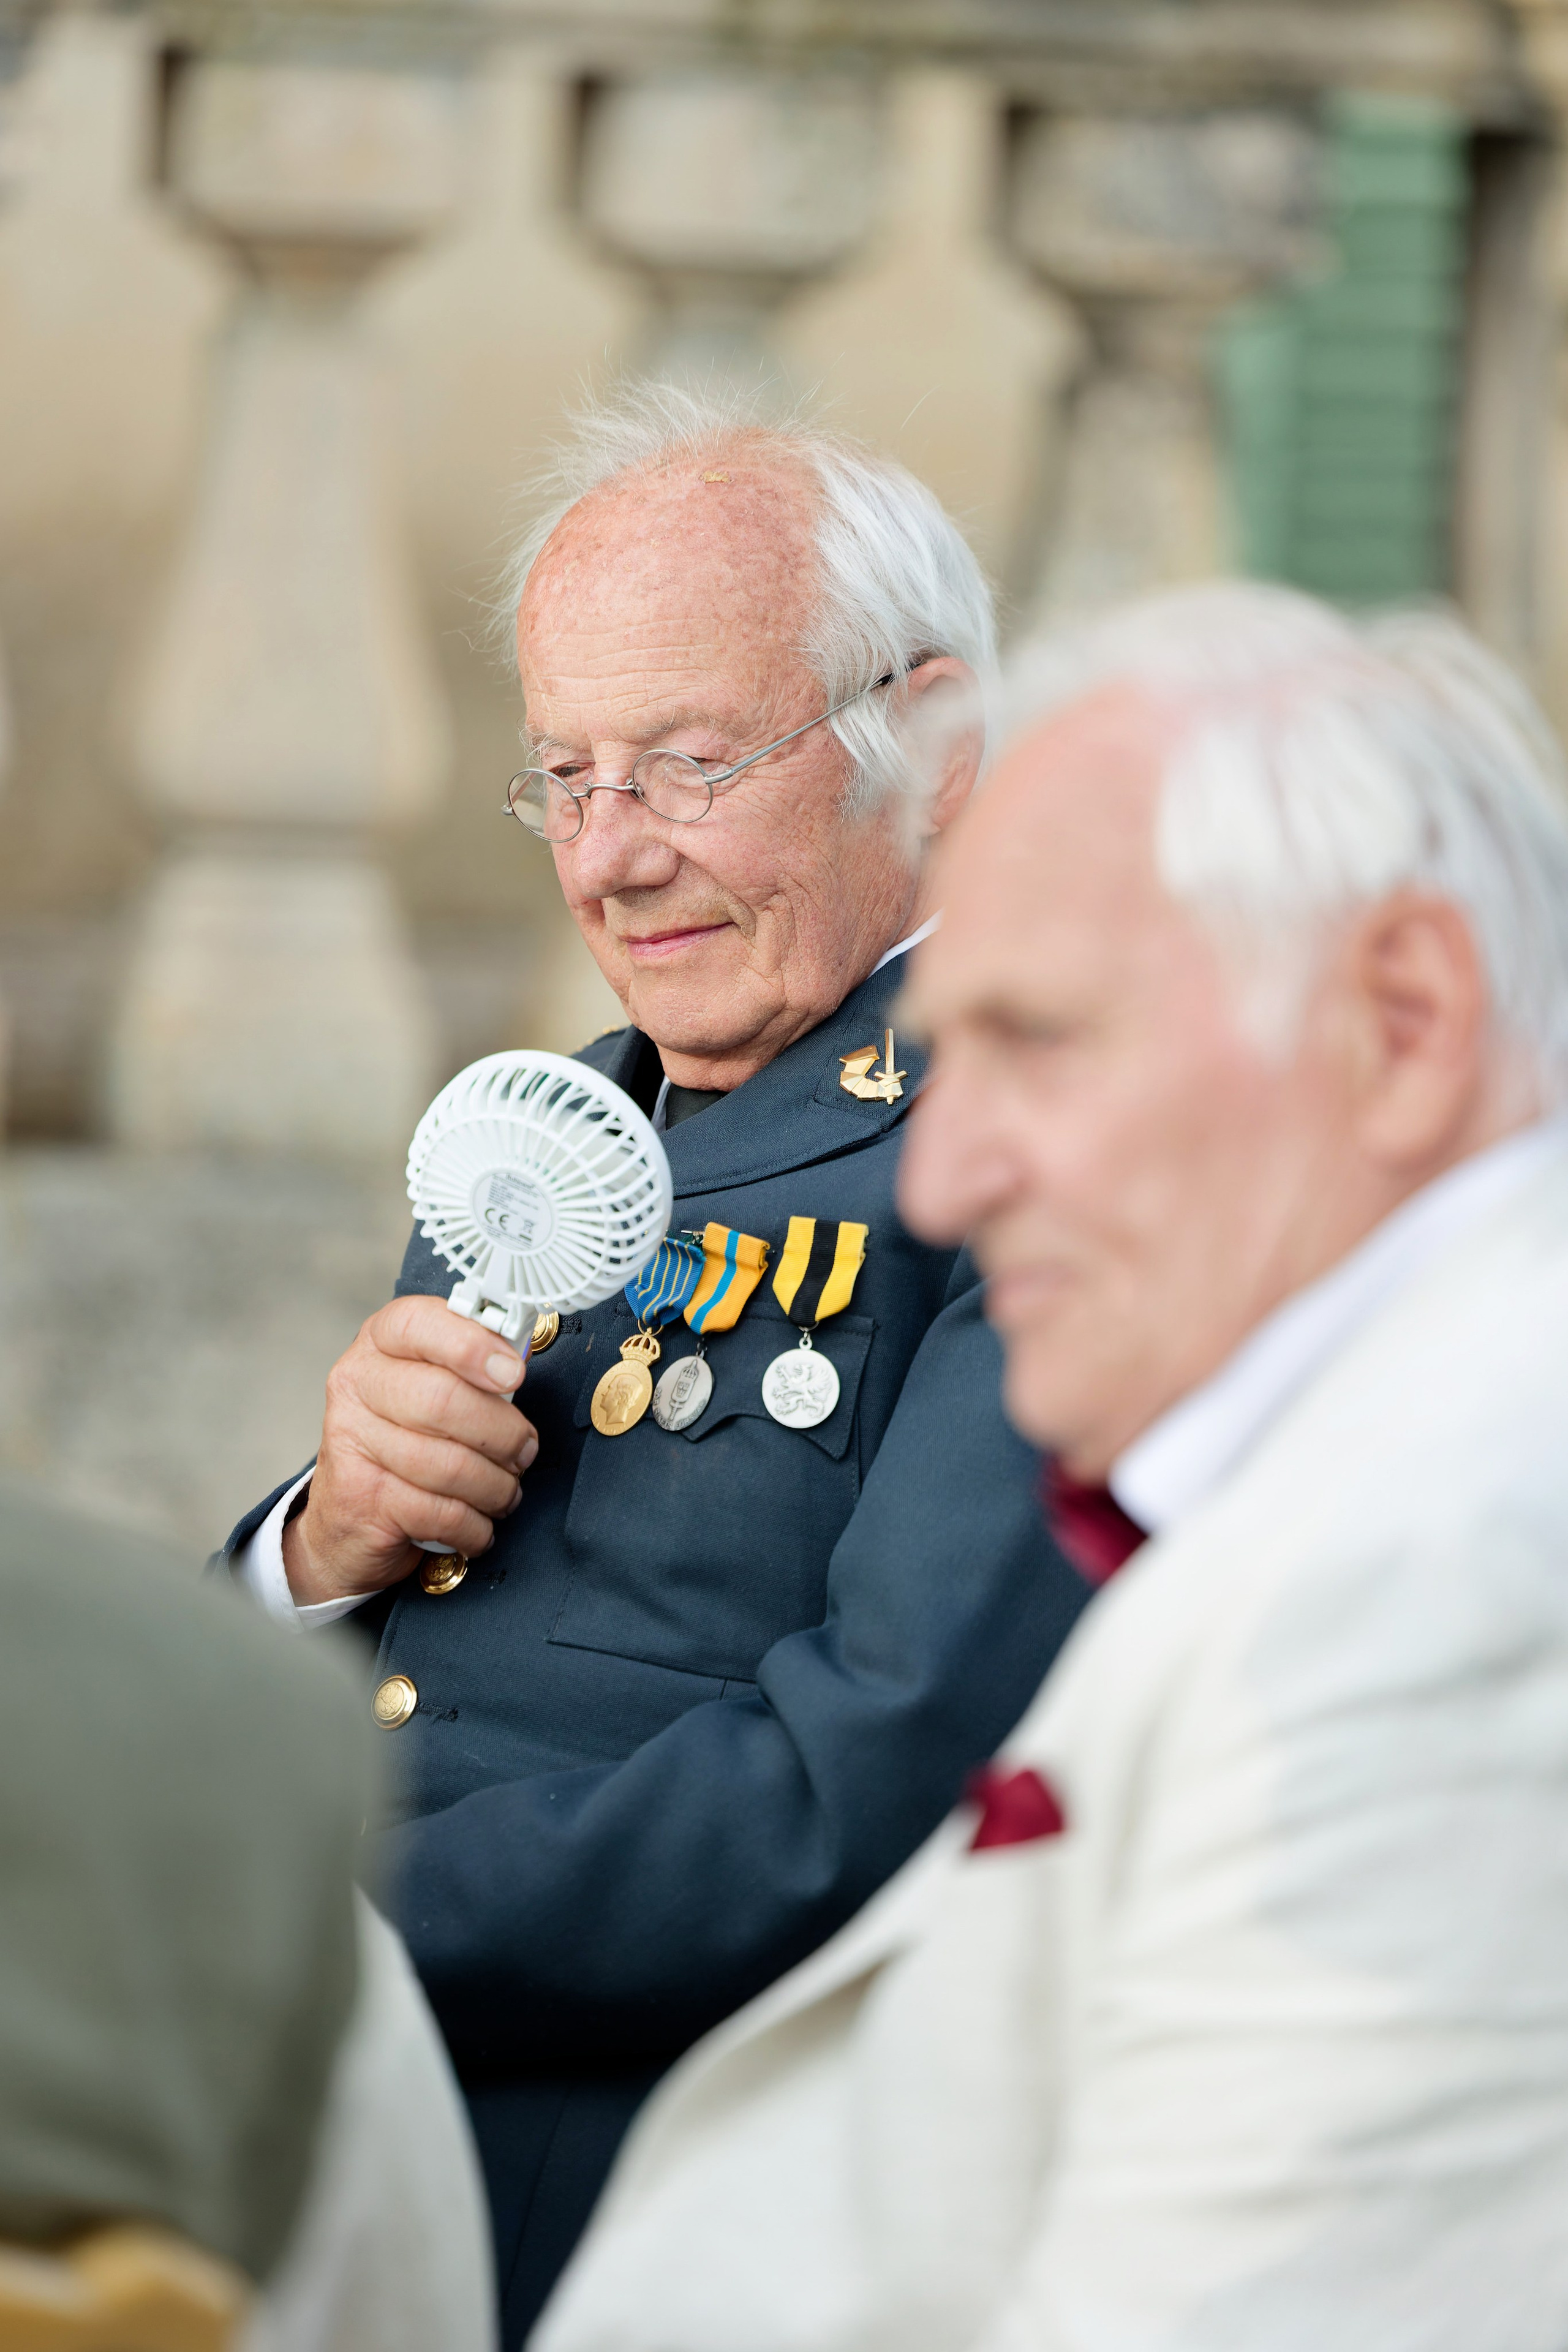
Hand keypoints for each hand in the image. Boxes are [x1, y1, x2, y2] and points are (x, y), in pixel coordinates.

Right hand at [283, 1296, 537, 1605]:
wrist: (345, 1522)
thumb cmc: (403, 1446)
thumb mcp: (431, 1391)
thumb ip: (471, 1372)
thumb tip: (518, 1363)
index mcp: (380, 1344)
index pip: (419, 1323)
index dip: (472, 1345)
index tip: (512, 1373)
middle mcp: (357, 1384)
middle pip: (443, 1399)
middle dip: (503, 1433)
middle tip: (523, 1451)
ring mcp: (351, 1441)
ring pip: (449, 1464)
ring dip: (495, 1487)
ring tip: (504, 1492)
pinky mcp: (359, 1497)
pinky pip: (440, 1512)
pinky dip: (474, 1526)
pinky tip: (478, 1525)